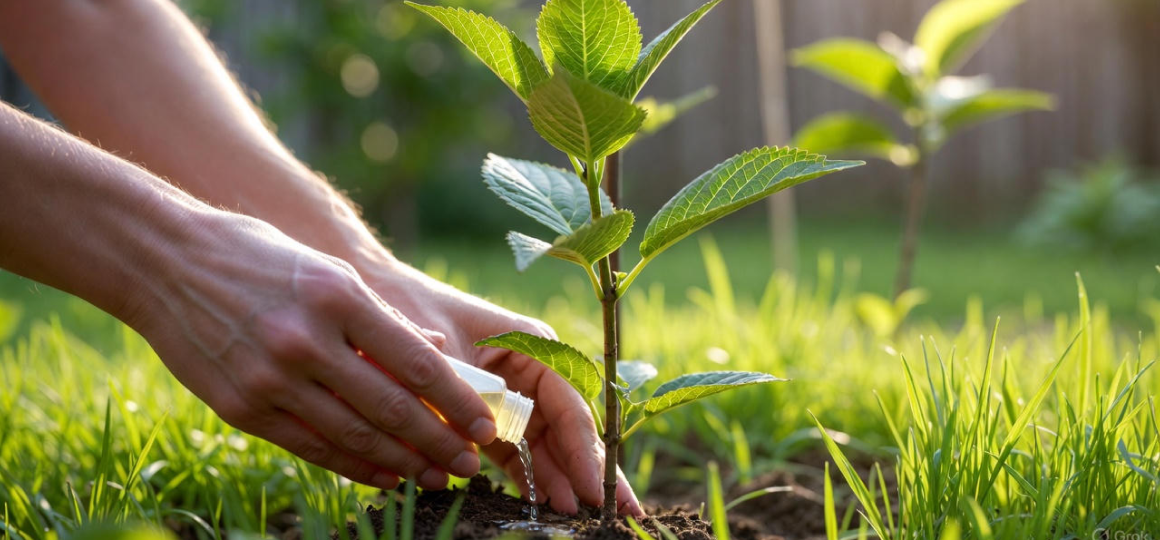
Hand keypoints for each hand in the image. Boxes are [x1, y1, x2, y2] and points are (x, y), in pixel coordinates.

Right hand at [127, 214, 498, 490]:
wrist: (164, 263)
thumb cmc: (260, 258)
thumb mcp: (328, 271)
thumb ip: (379, 319)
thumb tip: (433, 359)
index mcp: (338, 297)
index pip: (417, 363)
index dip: (458, 403)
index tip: (485, 426)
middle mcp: (306, 341)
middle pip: (391, 409)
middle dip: (439, 443)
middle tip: (468, 465)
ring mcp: (270, 379)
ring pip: (353, 437)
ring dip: (402, 464)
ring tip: (434, 477)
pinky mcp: (242, 408)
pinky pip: (311, 447)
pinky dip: (353, 466)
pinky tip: (383, 476)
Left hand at [366, 258, 643, 515]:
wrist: (377, 296)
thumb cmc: (411, 310)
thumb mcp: (436, 348)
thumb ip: (460, 391)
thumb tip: (479, 438)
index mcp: (532, 345)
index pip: (567, 406)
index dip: (581, 452)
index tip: (590, 491)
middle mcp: (533, 369)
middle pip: (571, 428)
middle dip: (591, 471)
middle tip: (617, 512)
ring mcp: (516, 392)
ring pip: (550, 444)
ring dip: (566, 480)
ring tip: (581, 517)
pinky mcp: (493, 414)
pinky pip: (520, 450)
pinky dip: (534, 477)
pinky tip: (548, 504)